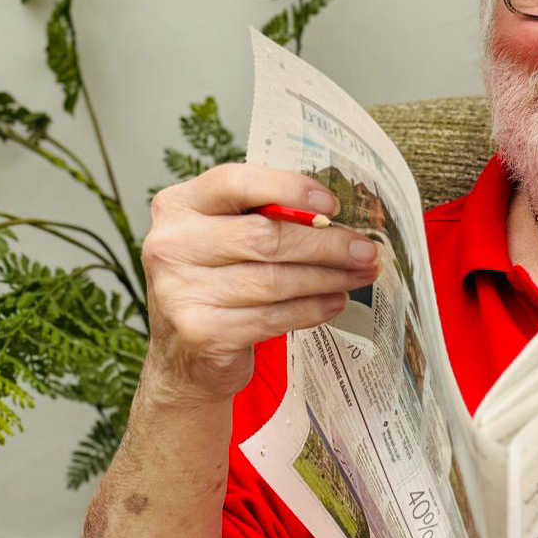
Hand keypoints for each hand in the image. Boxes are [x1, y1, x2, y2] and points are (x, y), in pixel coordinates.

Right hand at [142, 164, 380, 402]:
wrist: (184, 355)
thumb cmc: (216, 283)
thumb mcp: (227, 238)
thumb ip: (267, 217)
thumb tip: (336, 216)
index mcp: (178, 206)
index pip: (235, 182)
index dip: (289, 189)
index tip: (332, 204)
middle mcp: (170, 245)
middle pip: (265, 237)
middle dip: (326, 244)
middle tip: (366, 250)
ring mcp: (180, 291)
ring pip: (275, 280)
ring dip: (328, 278)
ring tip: (360, 276)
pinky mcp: (202, 332)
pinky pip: (274, 316)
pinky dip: (313, 309)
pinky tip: (336, 302)